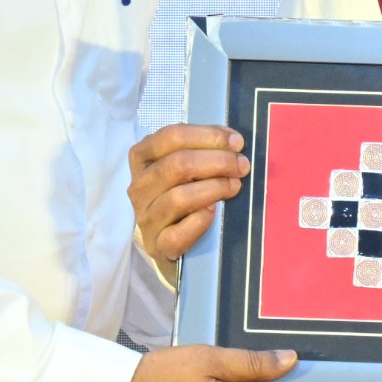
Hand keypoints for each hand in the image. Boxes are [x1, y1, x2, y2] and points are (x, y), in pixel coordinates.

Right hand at [130, 124, 248, 275]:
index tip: (236, 141)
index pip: (170, 137)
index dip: (207, 135)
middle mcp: (139, 187)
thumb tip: (233, 141)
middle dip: (218, 161)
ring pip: (178, 197)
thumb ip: (202, 149)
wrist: (171, 242)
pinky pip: (178, 232)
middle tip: (242, 165)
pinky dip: (200, 220)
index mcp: (143, 159)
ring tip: (235, 186)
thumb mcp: (185, 167)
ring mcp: (146, 218)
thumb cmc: (183, 195)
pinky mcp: (157, 245)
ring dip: (214, 188)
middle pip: (177, 165)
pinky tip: (214, 211)